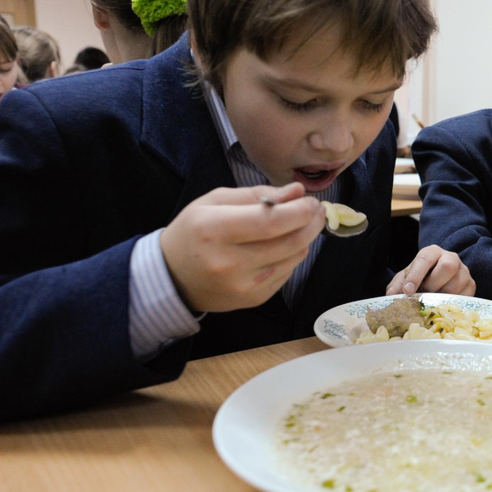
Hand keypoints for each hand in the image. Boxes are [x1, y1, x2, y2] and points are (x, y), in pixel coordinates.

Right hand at [159, 182, 325, 311]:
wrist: (173, 276)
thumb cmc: (194, 231)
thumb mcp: (215, 202)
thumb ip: (257, 195)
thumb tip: (296, 191)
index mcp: (214, 230)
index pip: (270, 222)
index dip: (299, 211)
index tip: (310, 200)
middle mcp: (229, 262)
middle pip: (288, 242)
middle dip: (311, 223)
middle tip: (317, 209)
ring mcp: (243, 286)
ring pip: (293, 258)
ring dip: (306, 238)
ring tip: (304, 223)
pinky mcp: (254, 299)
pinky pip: (287, 273)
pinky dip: (293, 255)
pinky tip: (286, 244)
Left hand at [387, 245, 474, 295]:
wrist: (437, 282)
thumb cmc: (420, 279)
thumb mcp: (406, 279)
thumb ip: (397, 285)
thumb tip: (392, 295)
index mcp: (432, 252)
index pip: (425, 258)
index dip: (416, 275)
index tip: (407, 291)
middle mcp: (451, 257)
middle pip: (448, 266)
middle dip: (433, 284)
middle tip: (423, 295)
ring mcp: (463, 271)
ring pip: (457, 283)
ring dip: (442, 296)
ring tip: (433, 301)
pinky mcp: (471, 284)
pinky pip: (464, 295)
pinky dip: (452, 303)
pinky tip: (444, 304)